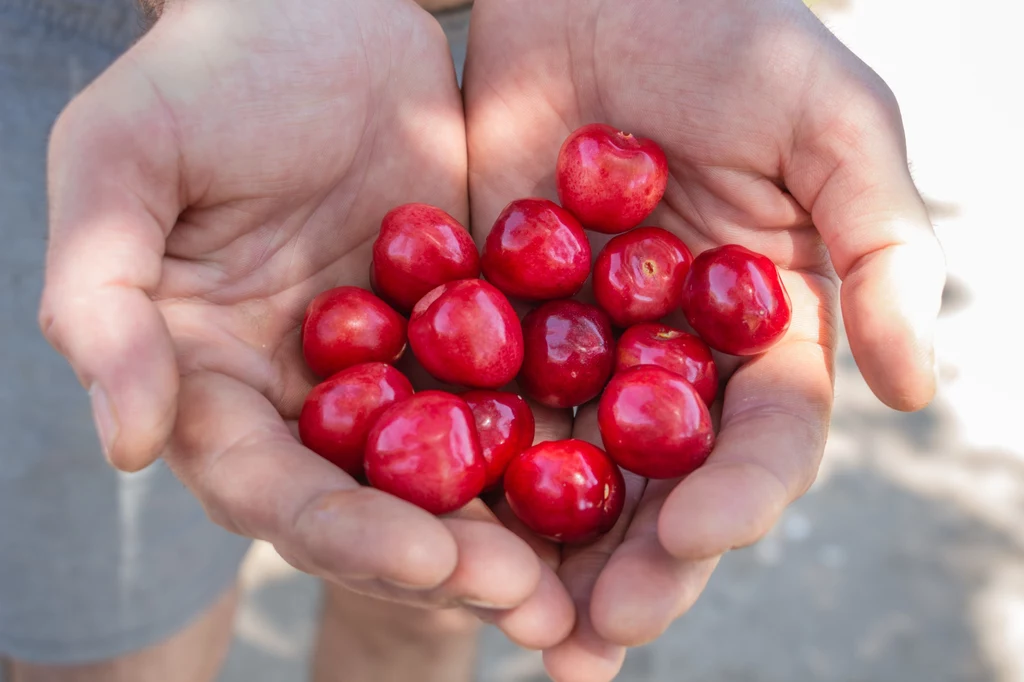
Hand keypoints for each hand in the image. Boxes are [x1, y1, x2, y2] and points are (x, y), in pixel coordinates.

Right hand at [39, 0, 572, 645]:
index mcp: (217, 380)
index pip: (271, 487)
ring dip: (512, 527)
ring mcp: (395, 366)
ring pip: (451, 470)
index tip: (427, 558)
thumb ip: (102, 300)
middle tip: (528, 596)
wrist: (315, 5)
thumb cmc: (201, 74)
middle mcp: (308, 395)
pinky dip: (556, 436)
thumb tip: (126, 447)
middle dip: (445, 557)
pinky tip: (622, 476)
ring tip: (581, 577)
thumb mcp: (120, 164)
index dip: (343, 531)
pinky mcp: (469, 324)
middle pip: (372, 504)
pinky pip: (513, 390)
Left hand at [464, 0, 944, 677]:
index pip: (759, 443)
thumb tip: (912, 391)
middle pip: (655, 486)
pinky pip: (467, 401)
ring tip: (516, 627)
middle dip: (632, 567)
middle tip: (589, 641)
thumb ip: (883, 244)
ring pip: (560, 469)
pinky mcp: (486, 316)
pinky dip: (453, 464)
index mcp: (756, 332)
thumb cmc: (726, 30)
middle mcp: (664, 358)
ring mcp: (572, 344)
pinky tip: (422, 524)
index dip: (734, 500)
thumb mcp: (830, 117)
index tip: (692, 542)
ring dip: (539, 553)